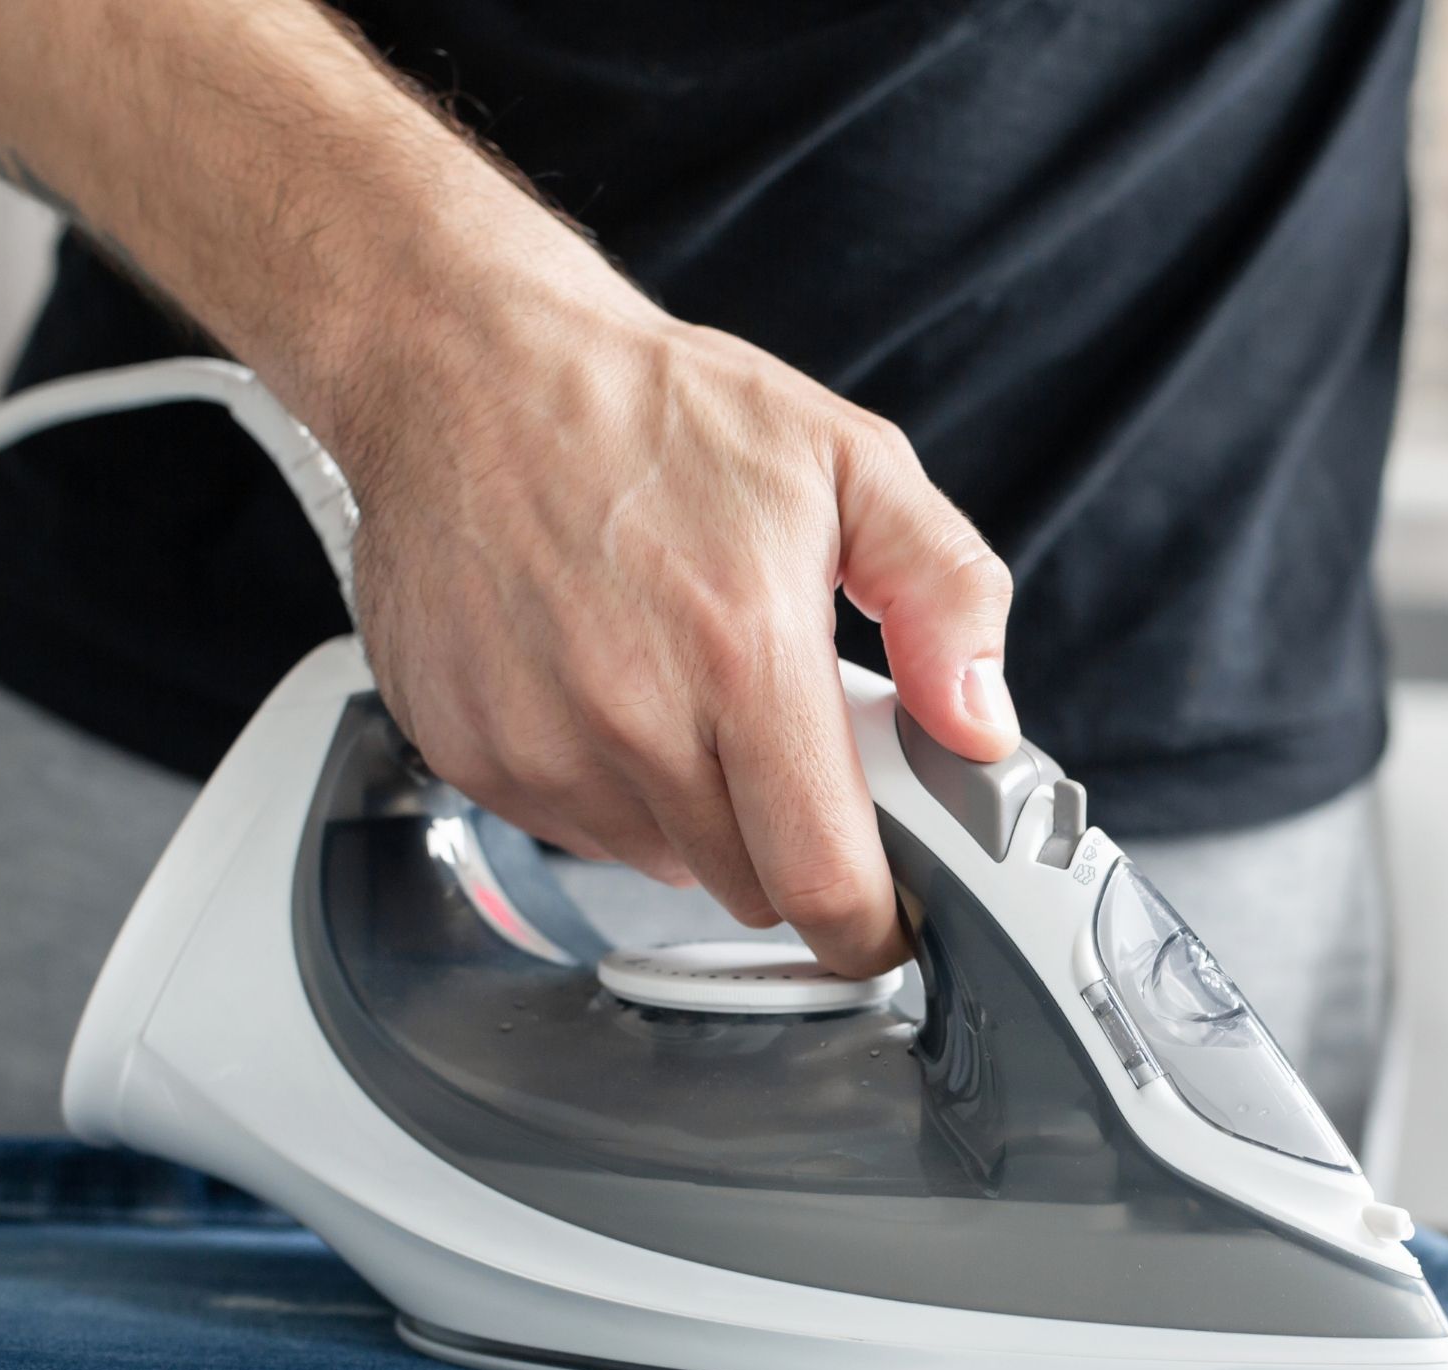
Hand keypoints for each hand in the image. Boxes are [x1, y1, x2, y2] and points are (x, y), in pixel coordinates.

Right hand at [331, 269, 1015, 976]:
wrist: (467, 366)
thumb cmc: (652, 410)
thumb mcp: (852, 464)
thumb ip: (948, 596)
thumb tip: (980, 723)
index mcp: (743, 654)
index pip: (821, 879)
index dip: (868, 924)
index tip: (885, 918)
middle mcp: (632, 717)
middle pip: (748, 884)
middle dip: (787, 839)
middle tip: (782, 735)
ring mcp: (539, 744)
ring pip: (661, 861)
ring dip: (694, 809)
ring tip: (682, 682)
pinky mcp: (471, 752)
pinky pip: (574, 826)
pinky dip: (607, 783)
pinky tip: (602, 682)